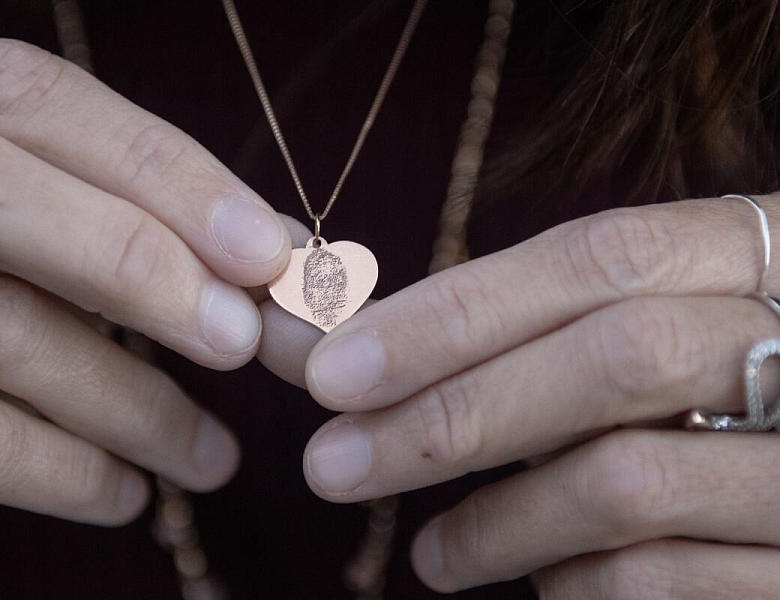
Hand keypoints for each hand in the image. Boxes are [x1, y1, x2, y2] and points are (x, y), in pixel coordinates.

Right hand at [0, 20, 290, 577]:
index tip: (265, 245)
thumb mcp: (16, 252)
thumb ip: (111, 223)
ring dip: (134, 401)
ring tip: (209, 455)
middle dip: (135, 257)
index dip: (157, 166)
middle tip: (241, 338)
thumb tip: (272, 247)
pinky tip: (126, 494)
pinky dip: (66, 472)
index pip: (18, 93)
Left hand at [261, 194, 779, 596]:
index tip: (336, 368)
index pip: (601, 257)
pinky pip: (665, 580)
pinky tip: (539, 582)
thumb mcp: (651, 325)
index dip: (455, 311)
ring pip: (630, 481)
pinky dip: (573, 583)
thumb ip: (537, 328)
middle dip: (453, 414)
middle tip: (331, 466)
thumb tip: (363, 352)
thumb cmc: (707, 393)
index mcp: (761, 255)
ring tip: (428, 556)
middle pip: (616, 357)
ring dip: (497, 522)